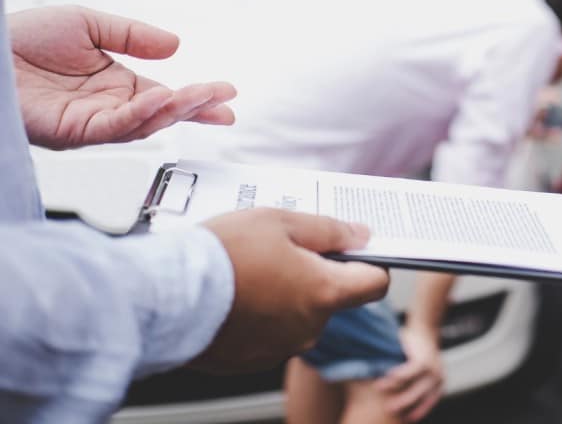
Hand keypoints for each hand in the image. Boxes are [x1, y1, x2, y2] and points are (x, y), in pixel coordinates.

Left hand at [8, 5, 235, 148]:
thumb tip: (175, 46)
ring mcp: (91, 123)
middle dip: (197, 108)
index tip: (226, 94)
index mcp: (114, 86)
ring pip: (144, 125)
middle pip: (162, 115)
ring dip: (177, 111)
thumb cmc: (21, 39)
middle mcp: (107, 108)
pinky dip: (141, 115)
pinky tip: (161, 101)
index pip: (165, 96)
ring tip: (204, 96)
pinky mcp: (72, 132)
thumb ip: (133, 36)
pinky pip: (115, 127)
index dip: (197, 97)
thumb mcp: (88, 24)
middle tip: (226, 103)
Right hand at [195, 208, 389, 371]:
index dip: (371, 262)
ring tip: (252, 268)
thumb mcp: (281, 222)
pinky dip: (261, 315)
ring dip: (286, 293)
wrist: (165, 297)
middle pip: (332, 297)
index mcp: (324, 293)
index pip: (376, 283)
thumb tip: (362, 235)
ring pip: (299, 314)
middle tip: (283, 248)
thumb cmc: (223, 254)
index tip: (355, 248)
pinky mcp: (250, 360)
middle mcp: (309, 328)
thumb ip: (329, 230)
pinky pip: (269, 332)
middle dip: (316, 272)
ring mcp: (279, 348)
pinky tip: (236, 293)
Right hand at [376, 324, 444, 421]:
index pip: (427, 403)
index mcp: (439, 384)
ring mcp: (432, 369)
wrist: (425, 328)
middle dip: (403, 404)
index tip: (404, 419)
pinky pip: (409, 372)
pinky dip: (397, 375)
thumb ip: (413, 383)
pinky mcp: (424, 360)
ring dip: (394, 389)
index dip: (416, 412)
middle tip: (388, 409)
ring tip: (378, 388)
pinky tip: (386, 374)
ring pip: (412, 386)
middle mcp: (438, 378)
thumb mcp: (420, 370)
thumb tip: (397, 399)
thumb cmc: (418, 352)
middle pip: (418, 397)